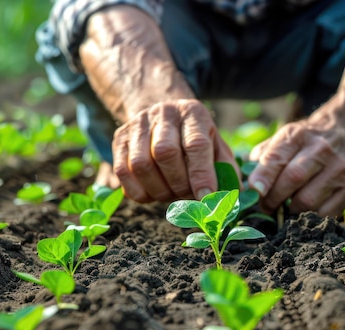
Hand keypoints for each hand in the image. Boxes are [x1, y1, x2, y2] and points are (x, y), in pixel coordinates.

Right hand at [113, 99, 238, 202]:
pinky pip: (122, 172)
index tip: (206, 197)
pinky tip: (153, 193)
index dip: (201, 174)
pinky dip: (138, 191)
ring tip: (171, 194)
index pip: (196, 144)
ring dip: (158, 190)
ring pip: (141, 165)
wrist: (164, 116)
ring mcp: (137, 124)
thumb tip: (224, 200)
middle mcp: (163, 113)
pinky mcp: (119, 139)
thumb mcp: (216, 146)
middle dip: (178, 184)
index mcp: (193, 113)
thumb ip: (225, 170)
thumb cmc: (195, 138)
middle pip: (165, 153)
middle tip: (188, 196)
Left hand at [247, 119, 344, 216]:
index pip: (276, 157)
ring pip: (308, 202)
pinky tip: (305, 209)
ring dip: (291, 211)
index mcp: (296, 135)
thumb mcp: (279, 141)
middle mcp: (321, 148)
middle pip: (293, 180)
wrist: (341, 134)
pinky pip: (326, 213)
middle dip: (273, 200)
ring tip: (285, 207)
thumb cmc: (300, 145)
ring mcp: (340, 167)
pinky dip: (310, 217)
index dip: (263, 177)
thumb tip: (241, 186)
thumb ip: (258, 160)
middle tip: (265, 207)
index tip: (254, 191)